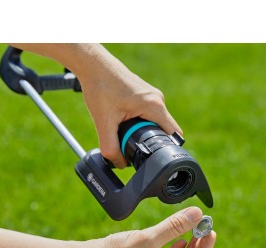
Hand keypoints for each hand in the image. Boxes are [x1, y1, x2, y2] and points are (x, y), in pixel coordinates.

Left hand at [78, 45, 181, 167]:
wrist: (92, 64)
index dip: (166, 150)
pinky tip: (122, 119)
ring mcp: (153, 97)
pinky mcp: (145, 96)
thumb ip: (110, 147)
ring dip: (141, 131)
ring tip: (123, 127)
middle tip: (129, 142)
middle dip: (149, 141)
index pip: (173, 134)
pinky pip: (148, 116)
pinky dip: (137, 122)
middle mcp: (158, 100)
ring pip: (155, 123)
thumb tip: (119, 164)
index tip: (153, 157)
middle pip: (163, 131)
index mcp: (155, 106)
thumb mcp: (104, 122)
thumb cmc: (100, 86)